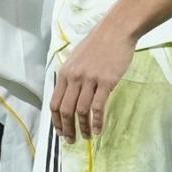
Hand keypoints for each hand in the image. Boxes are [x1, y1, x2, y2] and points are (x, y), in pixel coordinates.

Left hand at [48, 20, 136, 143]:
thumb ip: (71, 76)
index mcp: (65, 73)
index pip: (55, 102)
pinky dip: (97, 121)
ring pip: (81, 111)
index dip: (56, 120)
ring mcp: (89, 79)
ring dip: (83, 128)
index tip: (60, 132)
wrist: (116, 30)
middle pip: (66, 110)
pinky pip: (98, 107)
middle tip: (71, 141)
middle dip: (67, 129)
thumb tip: (68, 95)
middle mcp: (74, 77)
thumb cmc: (98, 44)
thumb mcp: (76, 58)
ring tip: (87, 137)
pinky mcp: (106, 81)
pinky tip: (98, 130)